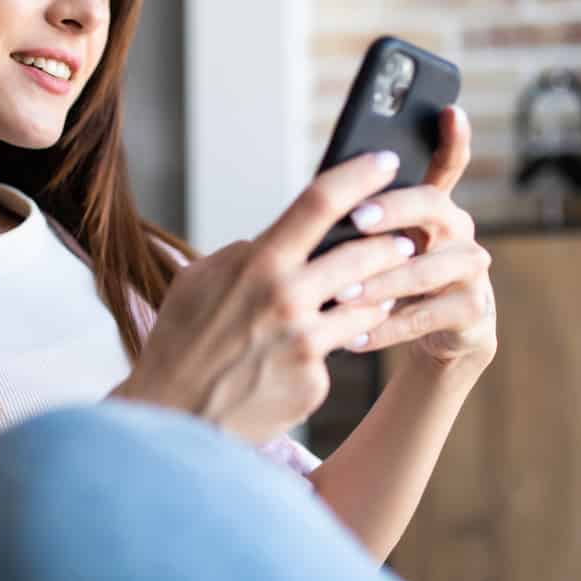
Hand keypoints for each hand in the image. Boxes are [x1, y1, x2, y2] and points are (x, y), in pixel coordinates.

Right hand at [113, 151, 422, 445]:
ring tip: (381, 291)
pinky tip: (322, 349)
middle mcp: (286, 299)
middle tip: (406, 239)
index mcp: (257, 265)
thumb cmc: (180, 345)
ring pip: (367, 305)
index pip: (319, 203)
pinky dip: (335, 345)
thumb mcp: (197, 283)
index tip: (386, 161)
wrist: (174, 419)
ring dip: (380, 294)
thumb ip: (241, 256)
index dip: (359, 175)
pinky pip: (338, 351)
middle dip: (393, 242)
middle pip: (363, 253)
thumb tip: (270, 240)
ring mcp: (304, 343)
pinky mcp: (314, 382)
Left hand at [335, 105, 496, 367]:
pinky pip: (425, 317)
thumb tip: (315, 199)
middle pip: (432, 206)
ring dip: (382, 281)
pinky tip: (352, 337)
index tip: (448, 109)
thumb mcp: (378, 244)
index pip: (447, 162)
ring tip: (342, 293)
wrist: (435, 334)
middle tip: (357, 218)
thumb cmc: (392, 276)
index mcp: (433, 205)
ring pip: (427, 268)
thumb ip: (360, 219)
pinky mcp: (472, 309)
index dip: (452, 137)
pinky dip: (385, 328)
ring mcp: (470, 268)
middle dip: (393, 210)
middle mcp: (458, 228)